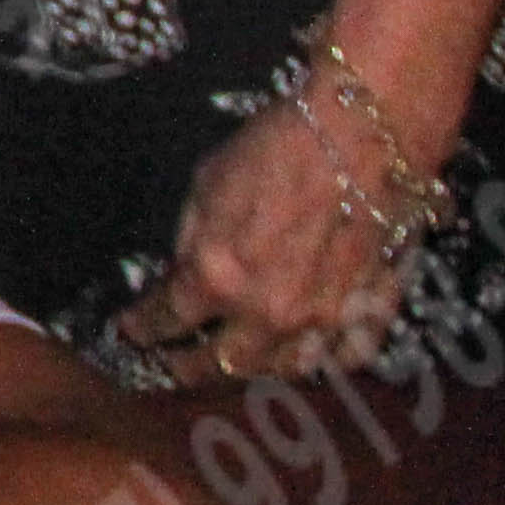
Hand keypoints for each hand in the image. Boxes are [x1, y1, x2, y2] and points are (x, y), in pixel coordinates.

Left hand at [111, 95, 410, 385]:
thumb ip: (193, 240)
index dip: (143, 329)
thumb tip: (182, 272)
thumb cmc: (277, 148)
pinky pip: (346, 357)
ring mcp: (326, 318)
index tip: (131, 332)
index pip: (168, 319)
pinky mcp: (373, 310)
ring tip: (234, 362)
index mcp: (219, 277)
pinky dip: (324, 361)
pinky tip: (308, 355)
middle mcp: (270, 311)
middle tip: (172, 367)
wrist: (362, 135)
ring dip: (254, 368)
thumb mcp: (206, 184)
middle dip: (189, 367)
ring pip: (284, 369)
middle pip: (222, 363)